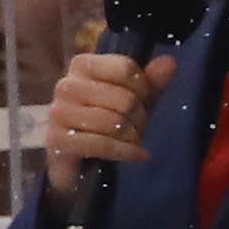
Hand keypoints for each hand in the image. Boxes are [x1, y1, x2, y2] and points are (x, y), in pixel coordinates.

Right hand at [44, 49, 177, 200]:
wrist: (74, 165)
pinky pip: (102, 144)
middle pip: (123, 98)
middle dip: (140, 118)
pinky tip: (136, 155)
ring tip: (136, 142)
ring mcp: (60, 112)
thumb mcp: (130, 101)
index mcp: (83, 65)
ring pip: (114, 122)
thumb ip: (149, 82)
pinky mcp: (58, 140)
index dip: (144, 88)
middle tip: (141, 129)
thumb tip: (170, 63)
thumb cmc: (102, 126)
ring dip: (133, 137)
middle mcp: (67, 84)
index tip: (145, 102)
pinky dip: (126, 152)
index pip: (126, 68)